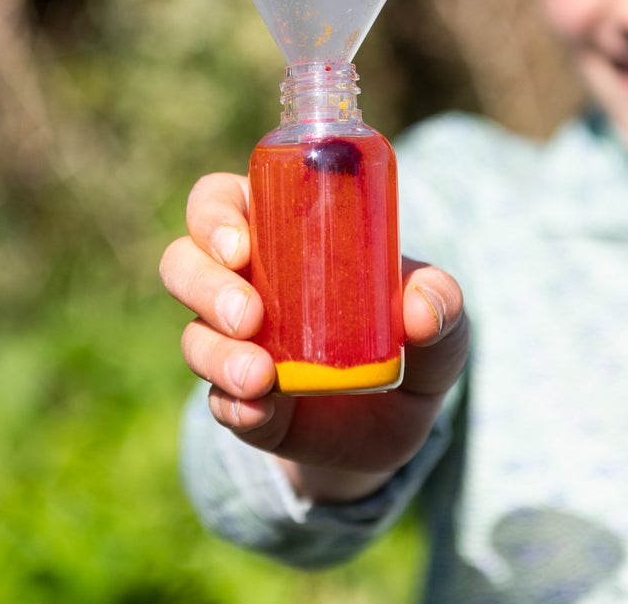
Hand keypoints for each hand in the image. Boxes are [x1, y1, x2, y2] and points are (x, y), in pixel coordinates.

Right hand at [160, 172, 468, 502]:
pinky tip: (259, 410)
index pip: (219, 202)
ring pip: (193, 335)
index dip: (214, 215)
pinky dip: (234, 405)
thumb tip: (420, 309)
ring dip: (216, 352)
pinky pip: (217, 401)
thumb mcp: (441, 319)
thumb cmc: (413, 342)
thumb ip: (443, 302)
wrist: (402, 424)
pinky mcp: (241, 403)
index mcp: (278, 236)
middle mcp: (243, 284)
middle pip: (183, 263)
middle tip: (248, 314)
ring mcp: (234, 346)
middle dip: (204, 284)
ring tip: (260, 375)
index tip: (241, 243)